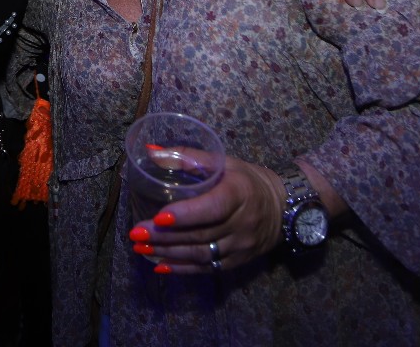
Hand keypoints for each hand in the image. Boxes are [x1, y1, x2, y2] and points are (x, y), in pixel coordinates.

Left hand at [127, 157, 283, 273]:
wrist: (283, 208)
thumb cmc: (246, 179)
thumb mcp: (223, 162)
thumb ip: (187, 157)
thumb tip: (150, 150)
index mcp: (240, 193)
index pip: (213, 208)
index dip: (186, 214)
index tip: (159, 216)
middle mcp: (242, 223)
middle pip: (201, 234)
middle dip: (165, 236)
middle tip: (136, 233)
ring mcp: (241, 246)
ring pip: (201, 254)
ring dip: (168, 252)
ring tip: (140, 248)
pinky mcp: (237, 261)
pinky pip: (207, 268)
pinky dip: (182, 268)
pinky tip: (160, 264)